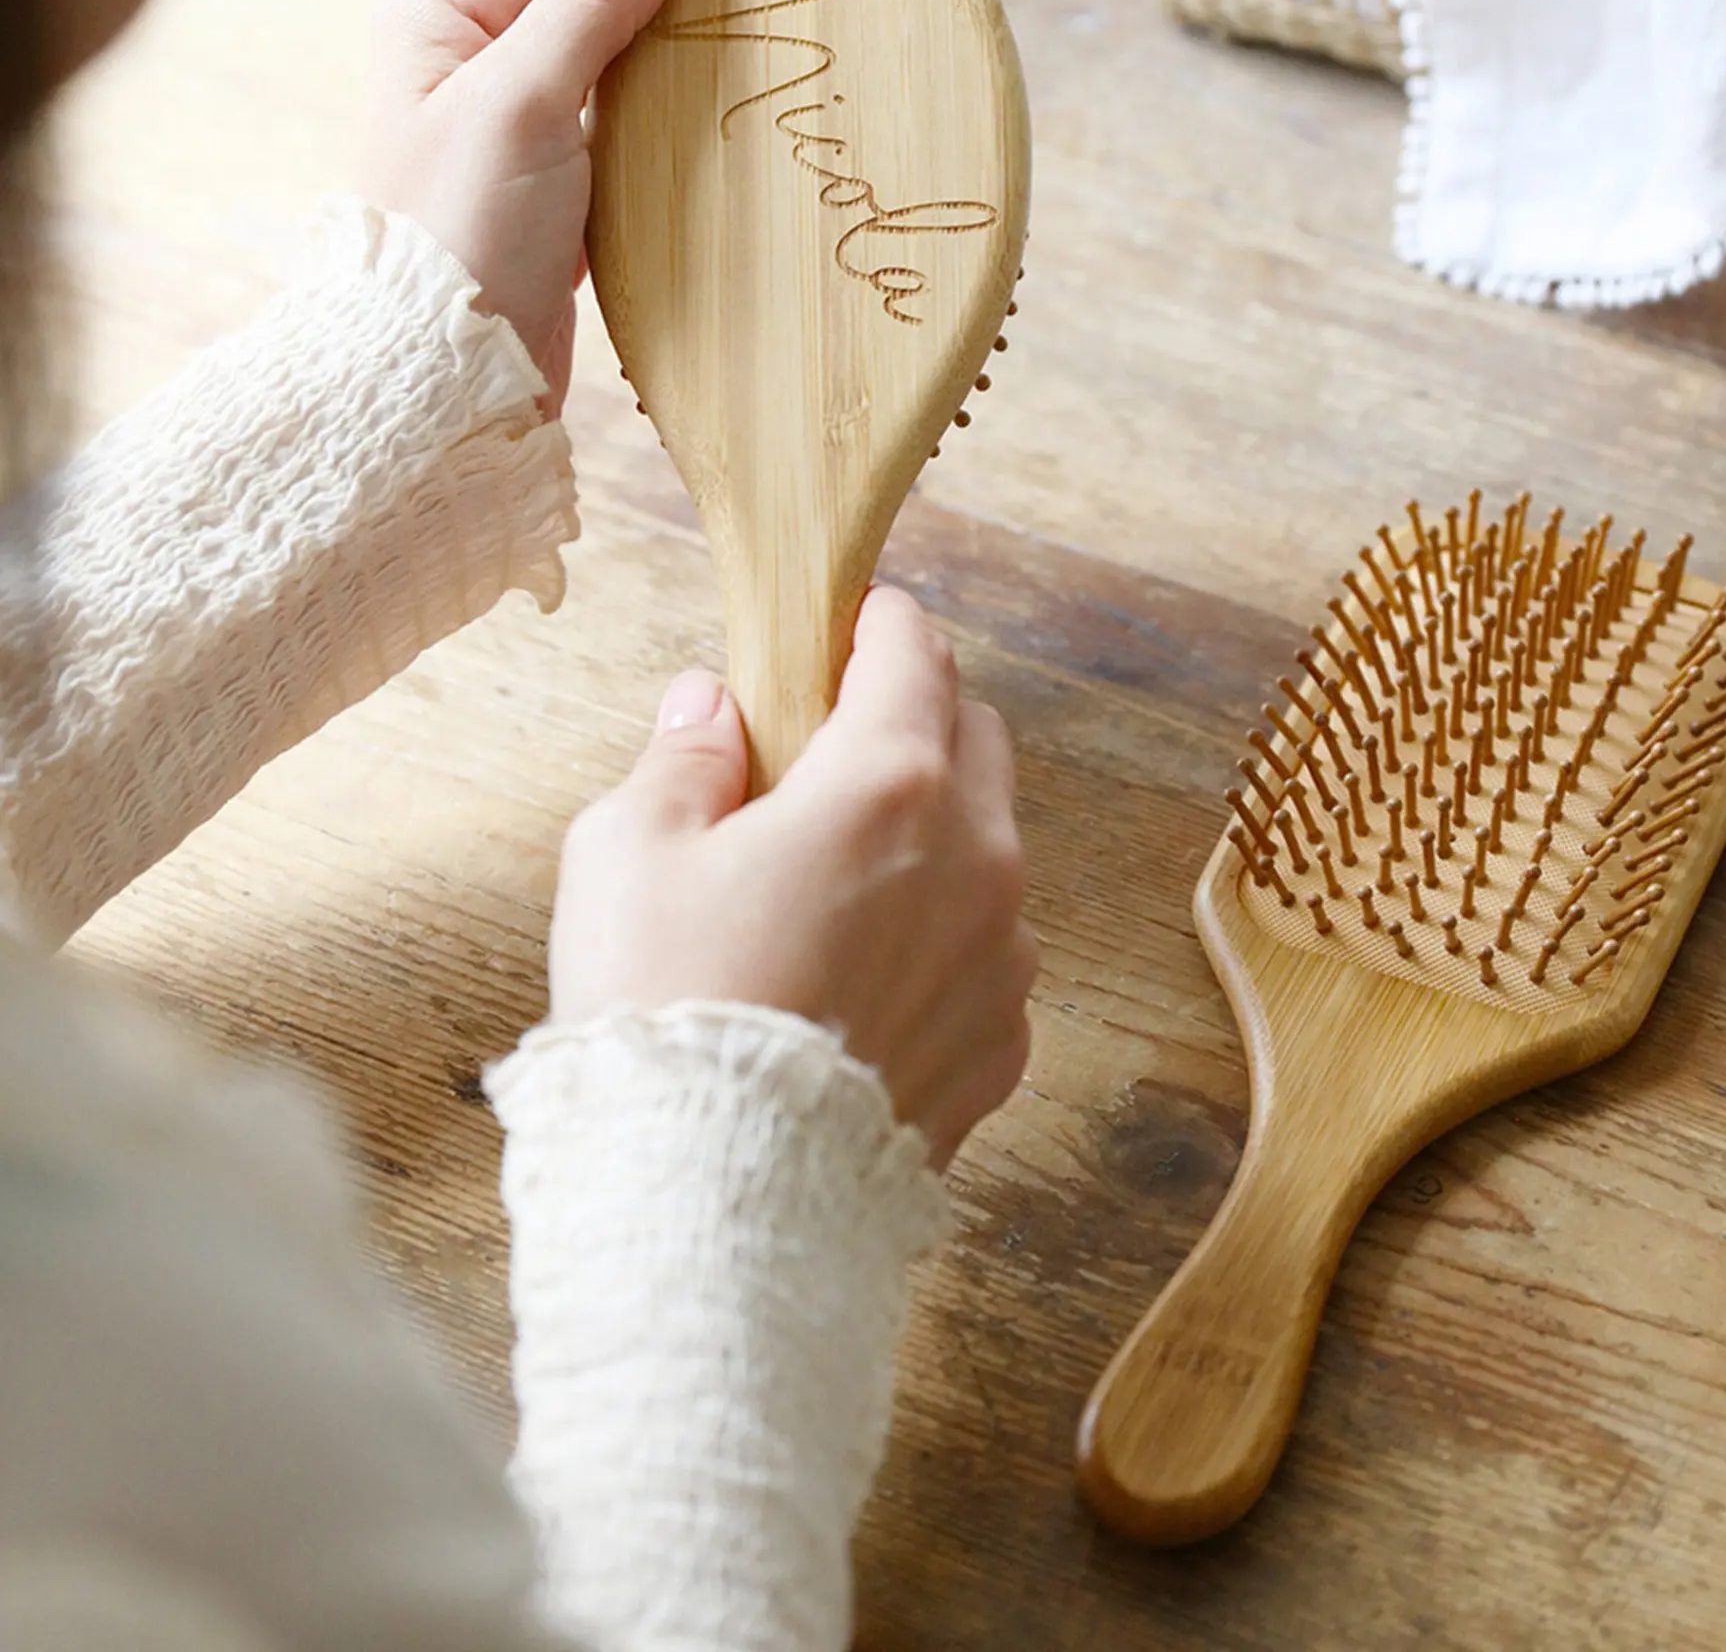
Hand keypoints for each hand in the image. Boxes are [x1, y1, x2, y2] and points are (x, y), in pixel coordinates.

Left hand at [362, 0, 812, 409]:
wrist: (441, 382)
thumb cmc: (455, 242)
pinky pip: (639, 89)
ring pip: (630, 14)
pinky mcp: (567, 167)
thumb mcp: (519, 104)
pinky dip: (692, 67)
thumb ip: (590, 2)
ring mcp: (530, 104)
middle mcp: (489, 39)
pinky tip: (740, 66)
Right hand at [549, 588, 1037, 1167]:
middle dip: (917, 719)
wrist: (715, 1196)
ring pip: (993, 848)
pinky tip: (865, 973)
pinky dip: (944, 935)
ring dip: (937, 834)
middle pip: (976, 737)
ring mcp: (1004, 956)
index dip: (879, 625)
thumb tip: (712, 706)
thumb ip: (684, 757)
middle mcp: (978, 858)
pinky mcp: (1004, 1041)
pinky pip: (989, 951)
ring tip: (842, 877)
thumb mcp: (627, 851)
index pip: (915, 655)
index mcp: (890, 784)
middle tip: (836, 747)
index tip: (854, 622)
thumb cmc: (664, 1008)